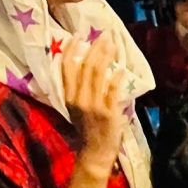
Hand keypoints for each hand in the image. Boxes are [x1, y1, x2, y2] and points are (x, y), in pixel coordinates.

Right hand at [60, 40, 127, 173]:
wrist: (95, 152)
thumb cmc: (86, 127)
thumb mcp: (75, 107)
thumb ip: (78, 88)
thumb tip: (88, 62)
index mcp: (68, 96)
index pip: (66, 68)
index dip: (70, 50)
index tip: (77, 36)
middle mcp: (78, 99)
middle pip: (85, 66)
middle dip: (96, 48)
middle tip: (105, 36)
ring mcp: (94, 105)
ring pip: (99, 74)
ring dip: (107, 56)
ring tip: (113, 45)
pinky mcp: (108, 112)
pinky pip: (113, 90)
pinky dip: (117, 77)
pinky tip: (122, 69)